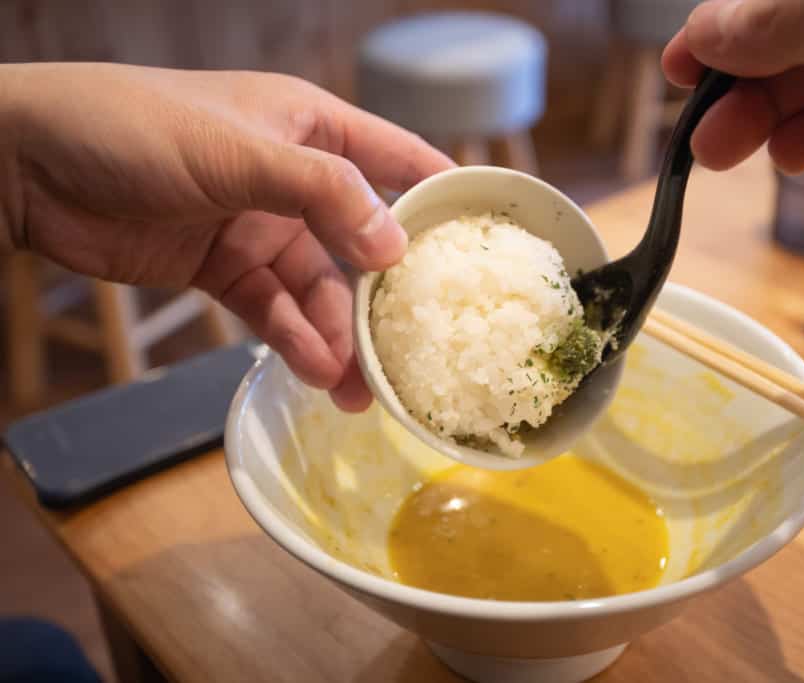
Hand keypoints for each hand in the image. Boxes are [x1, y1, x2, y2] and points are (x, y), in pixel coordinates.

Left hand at [0, 62, 453, 410]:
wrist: (28, 165)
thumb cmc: (133, 127)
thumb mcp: (238, 151)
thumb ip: (322, 194)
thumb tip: (395, 245)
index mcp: (309, 127)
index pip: (395, 157)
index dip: (441, 195)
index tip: (485, 241)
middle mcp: (294, 179)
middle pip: (361, 243)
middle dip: (386, 297)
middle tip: (415, 350)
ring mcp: (259, 227)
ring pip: (319, 290)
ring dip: (339, 336)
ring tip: (361, 387)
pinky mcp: (224, 269)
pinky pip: (273, 311)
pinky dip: (294, 341)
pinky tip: (315, 372)